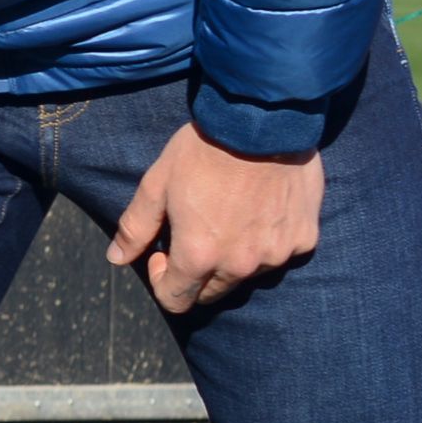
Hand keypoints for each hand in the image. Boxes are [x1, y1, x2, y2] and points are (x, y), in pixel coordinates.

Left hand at [109, 124, 322, 313]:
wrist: (263, 121)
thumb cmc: (204, 150)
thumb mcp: (157, 184)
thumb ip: (136, 228)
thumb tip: (117, 258)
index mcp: (199, 256)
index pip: (176, 300)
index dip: (163, 280)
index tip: (163, 252)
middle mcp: (240, 265)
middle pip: (212, 292)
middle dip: (197, 272)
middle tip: (196, 232)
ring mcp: (276, 254)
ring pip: (248, 274)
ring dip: (235, 256)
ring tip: (231, 214)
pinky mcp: (304, 239)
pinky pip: (281, 252)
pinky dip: (268, 239)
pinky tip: (262, 208)